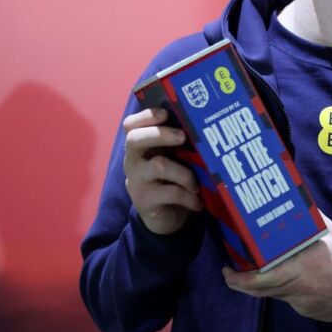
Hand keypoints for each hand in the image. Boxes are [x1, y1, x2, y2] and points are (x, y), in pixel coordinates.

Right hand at [123, 107, 201, 234]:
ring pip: (159, 165)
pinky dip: (188, 197)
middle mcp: (133, 161)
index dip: (145, 116)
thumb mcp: (174, 160)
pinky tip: (197, 203)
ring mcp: (136, 181)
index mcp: (140, 147)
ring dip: (184, 173)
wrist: (165, 218)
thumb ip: (178, 144)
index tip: (165, 113)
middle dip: (161, 134)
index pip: (131, 125)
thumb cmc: (172, 181)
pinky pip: (170, 193)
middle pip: (136, 139)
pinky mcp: (143, 200)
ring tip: (196, 185)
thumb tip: (201, 124)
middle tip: (182, 137)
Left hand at [222, 212, 331, 321]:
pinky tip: (280, 278)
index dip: (241, 279)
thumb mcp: (330, 232)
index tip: (229, 270)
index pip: (262, 279)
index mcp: (299, 266)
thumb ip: (311, 218)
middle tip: (230, 272)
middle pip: (259, 291)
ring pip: (272, 294)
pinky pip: (286, 299)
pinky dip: (280, 289)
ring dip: (259, 285)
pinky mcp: (304, 310)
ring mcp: (299, 301)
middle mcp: (295, 286)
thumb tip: (297, 199)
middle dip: (240, 283)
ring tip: (250, 271)